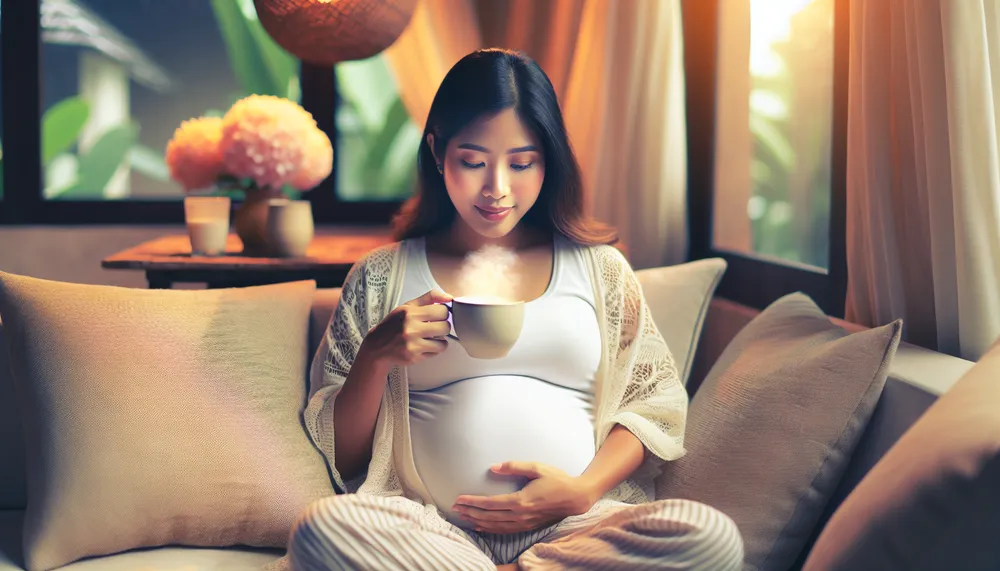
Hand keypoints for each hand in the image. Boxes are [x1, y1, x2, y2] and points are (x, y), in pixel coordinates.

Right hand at [362, 289, 452, 366]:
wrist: (378, 346)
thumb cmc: (395, 324)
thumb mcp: (408, 306)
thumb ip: (429, 297)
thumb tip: (449, 297)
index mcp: (410, 313)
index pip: (442, 311)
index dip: (442, 313)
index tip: (437, 316)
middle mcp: (411, 328)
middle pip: (445, 327)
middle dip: (443, 327)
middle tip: (435, 328)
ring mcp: (412, 344)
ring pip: (443, 343)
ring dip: (439, 341)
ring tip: (430, 338)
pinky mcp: (414, 357)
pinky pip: (435, 354)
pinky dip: (432, 350)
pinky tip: (423, 346)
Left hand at [452, 462, 596, 533]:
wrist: (576, 498)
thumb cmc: (557, 479)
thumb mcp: (537, 467)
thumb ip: (514, 466)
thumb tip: (493, 467)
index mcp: (521, 501)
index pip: (490, 503)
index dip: (472, 502)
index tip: (459, 499)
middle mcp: (521, 515)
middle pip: (489, 517)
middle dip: (470, 512)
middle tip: (455, 508)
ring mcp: (525, 523)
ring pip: (495, 526)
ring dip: (478, 522)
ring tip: (464, 517)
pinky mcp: (528, 526)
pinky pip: (505, 530)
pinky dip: (490, 529)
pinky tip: (482, 527)